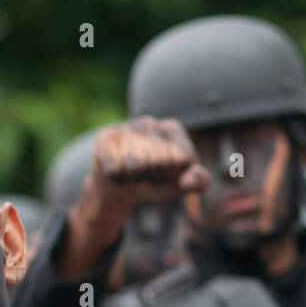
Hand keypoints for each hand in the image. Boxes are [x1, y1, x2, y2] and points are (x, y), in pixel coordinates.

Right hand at [87, 117, 210, 206]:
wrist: (119, 183)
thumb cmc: (155, 180)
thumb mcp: (181, 184)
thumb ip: (200, 182)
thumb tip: (187, 182)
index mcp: (172, 129)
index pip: (182, 158)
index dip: (174, 176)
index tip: (167, 175)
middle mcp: (149, 122)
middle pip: (159, 162)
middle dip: (153, 178)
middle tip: (147, 176)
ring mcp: (126, 128)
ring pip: (135, 166)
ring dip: (135, 180)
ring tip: (133, 174)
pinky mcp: (105, 139)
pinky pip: (115, 169)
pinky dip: (118, 180)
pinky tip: (118, 173)